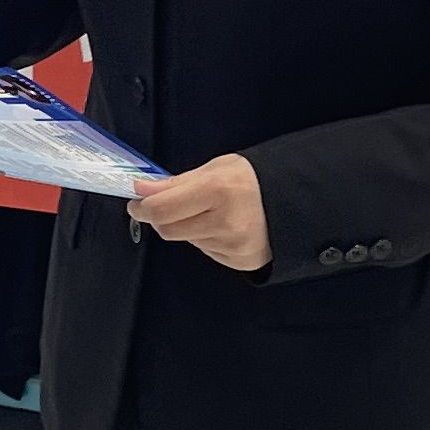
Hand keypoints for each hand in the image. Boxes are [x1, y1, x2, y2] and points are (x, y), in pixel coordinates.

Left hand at [131, 153, 268, 271]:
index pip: (162, 209)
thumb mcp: (214, 168)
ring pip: (186, 240)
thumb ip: (176, 182)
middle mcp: (227, 221)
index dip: (142, 207)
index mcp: (219, 190)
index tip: (136, 202)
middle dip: (162, 217)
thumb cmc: (250, 179)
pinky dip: (206, 238)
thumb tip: (140, 190)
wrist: (293, 200)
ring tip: (210, 212)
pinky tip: (224, 226)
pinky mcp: (240, 261)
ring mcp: (234, 245)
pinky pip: (205, 251)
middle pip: (168, 229)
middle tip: (169, 204)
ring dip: (187, 226)